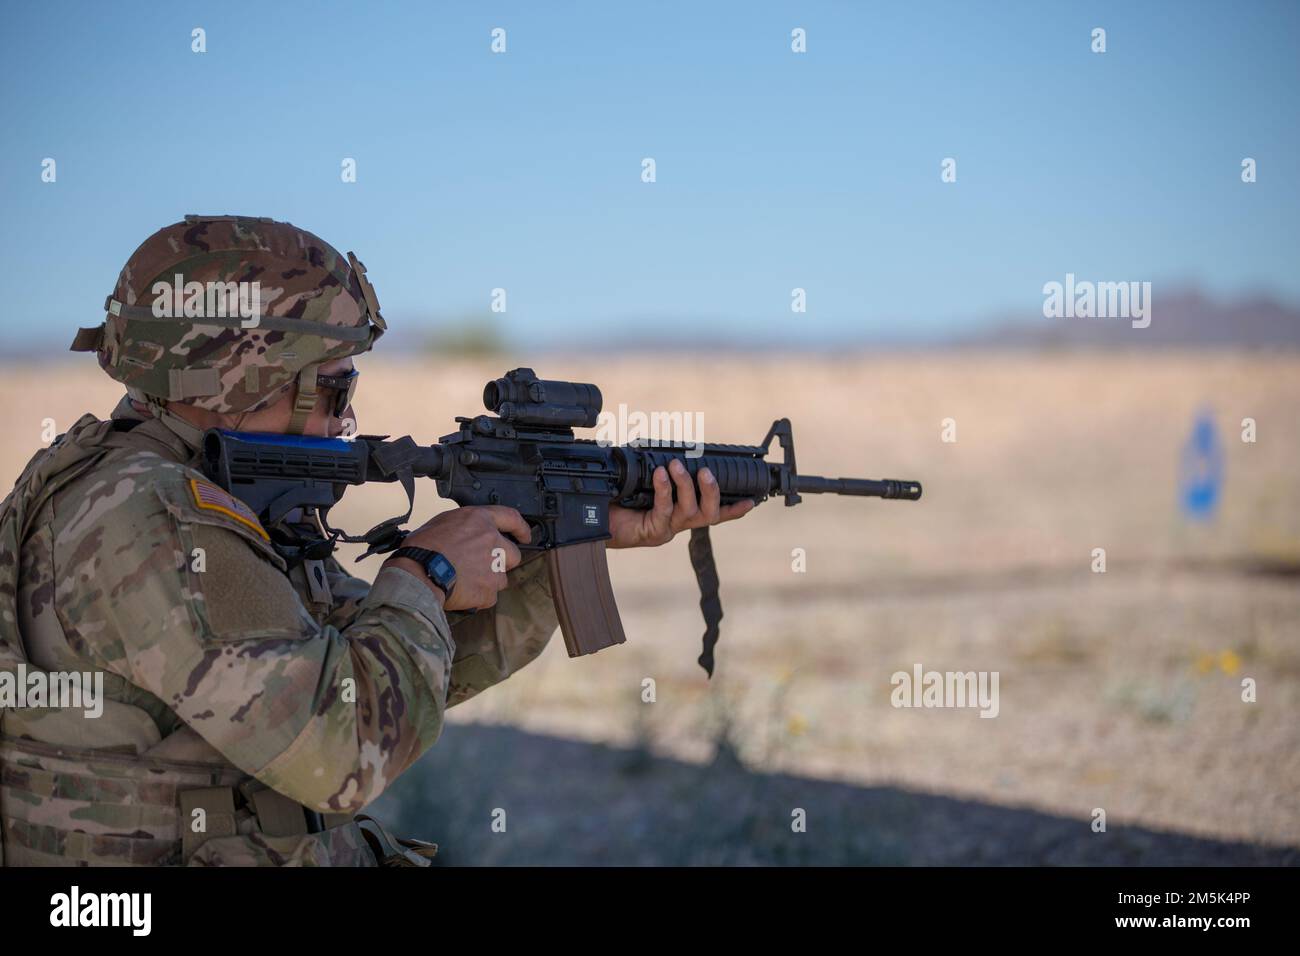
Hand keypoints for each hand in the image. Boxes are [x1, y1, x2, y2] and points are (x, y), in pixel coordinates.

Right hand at [383, 505, 531, 610]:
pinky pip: (489, 596)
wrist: (418, 574)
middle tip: (482, 565)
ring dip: (488, 580)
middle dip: (503, 561)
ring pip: (501, 578)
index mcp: (480, 521)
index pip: (511, 518)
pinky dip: (478, 596)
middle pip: (514, 554)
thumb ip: (465, 525)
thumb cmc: (423, 548)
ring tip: (465, 580)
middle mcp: (493, 542)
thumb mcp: (443, 522)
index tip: (525, 535)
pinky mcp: (489, 591)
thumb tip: (469, 531)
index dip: (521, 528)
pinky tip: (461, 592)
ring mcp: (494, 568)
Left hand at [607, 458, 755, 548]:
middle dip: (713, 492)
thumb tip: (669, 447)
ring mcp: (665, 528)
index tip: (751, 500)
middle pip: (708, 515)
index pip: (713, 512)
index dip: (733, 508)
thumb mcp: (642, 480)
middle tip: (708, 473)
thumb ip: (660, 470)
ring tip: (677, 465)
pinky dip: (665, 489)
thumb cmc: (616, 498)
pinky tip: (660, 474)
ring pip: (690, 511)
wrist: (591, 517)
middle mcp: (677, 522)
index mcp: (680, 512)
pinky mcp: (651, 531)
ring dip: (687, 485)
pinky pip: (664, 509)